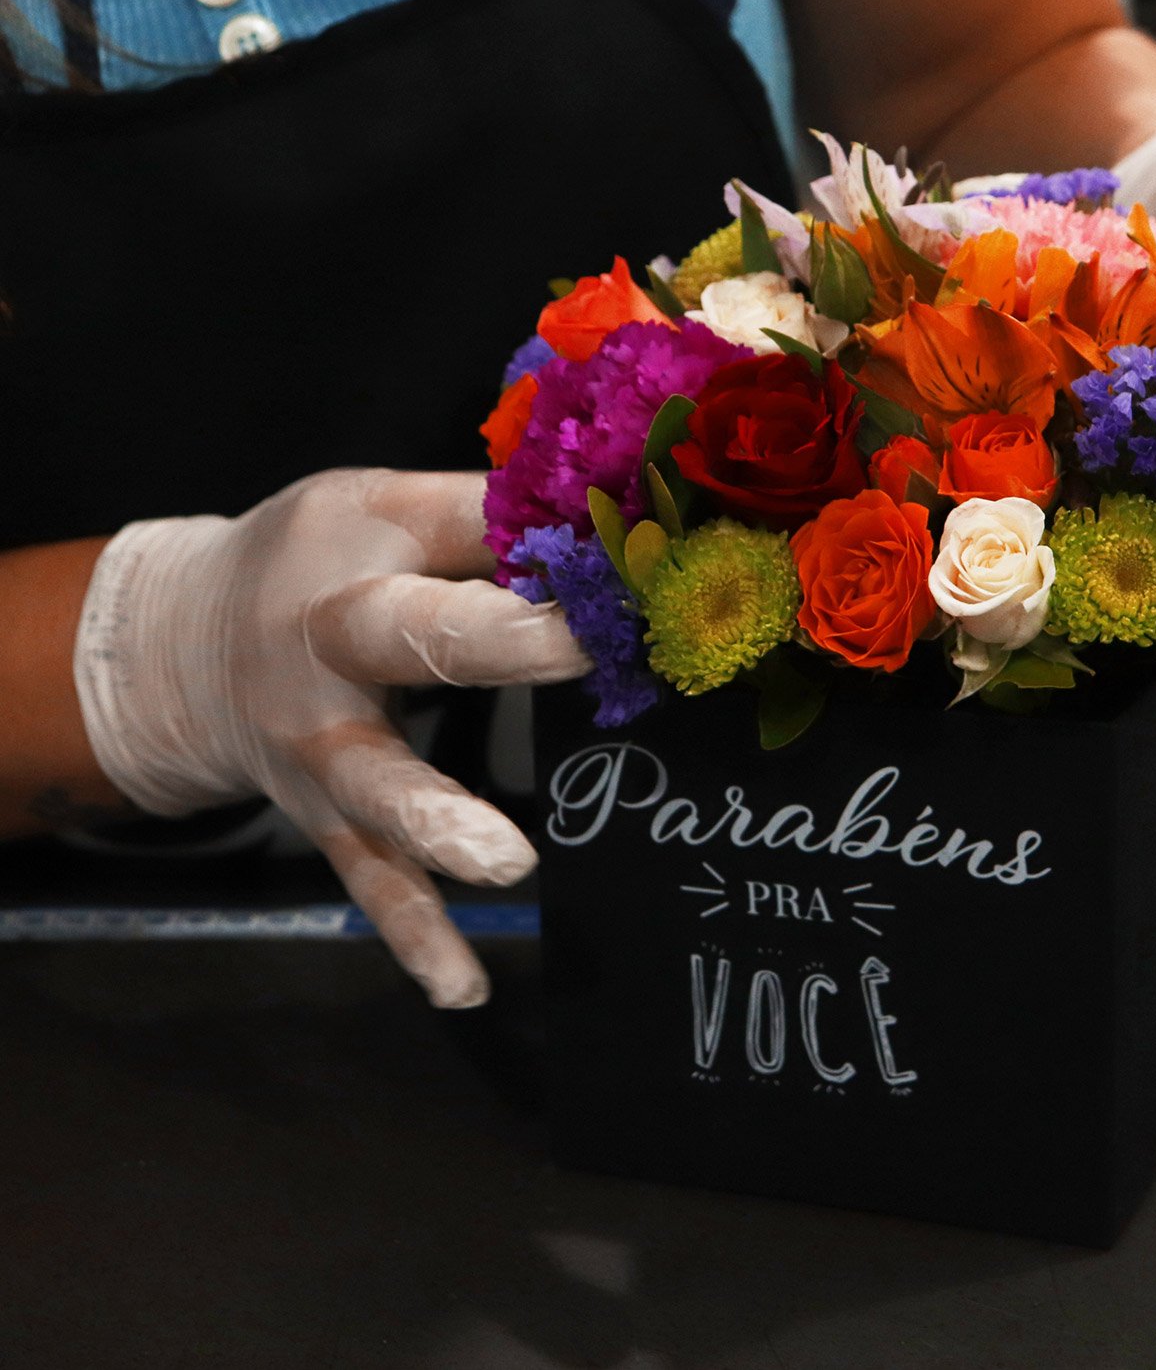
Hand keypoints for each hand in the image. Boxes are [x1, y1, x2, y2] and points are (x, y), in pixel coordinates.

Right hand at [74, 469, 589, 1004]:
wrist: (183, 643)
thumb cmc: (319, 560)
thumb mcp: (390, 507)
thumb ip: (492, 517)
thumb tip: (617, 514)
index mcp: (361, 539)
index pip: (459, 521)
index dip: (543, 530)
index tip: (631, 545)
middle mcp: (329, 638)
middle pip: (409, 634)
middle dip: (497, 639)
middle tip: (580, 645)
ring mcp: (322, 740)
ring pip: (376, 780)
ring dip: (438, 818)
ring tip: (507, 861)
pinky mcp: (325, 815)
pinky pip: (370, 877)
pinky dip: (415, 934)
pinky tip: (464, 987)